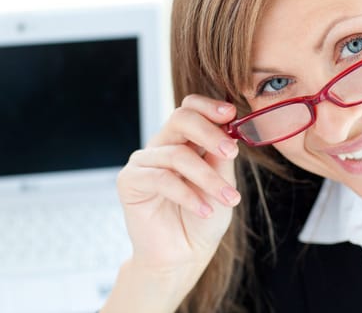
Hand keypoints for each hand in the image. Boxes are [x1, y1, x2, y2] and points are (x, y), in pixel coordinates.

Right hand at [115, 94, 240, 289]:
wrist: (184, 255)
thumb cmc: (204, 219)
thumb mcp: (223, 184)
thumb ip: (222, 156)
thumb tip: (229, 129)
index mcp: (185, 141)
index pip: (190, 108)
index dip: (209, 106)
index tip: (231, 114)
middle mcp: (162, 146)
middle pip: (181, 119)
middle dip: (210, 133)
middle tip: (231, 153)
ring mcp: (144, 162)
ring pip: (177, 155)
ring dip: (208, 179)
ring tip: (228, 199)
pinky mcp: (130, 181)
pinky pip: (161, 179)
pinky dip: (188, 195)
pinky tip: (204, 210)